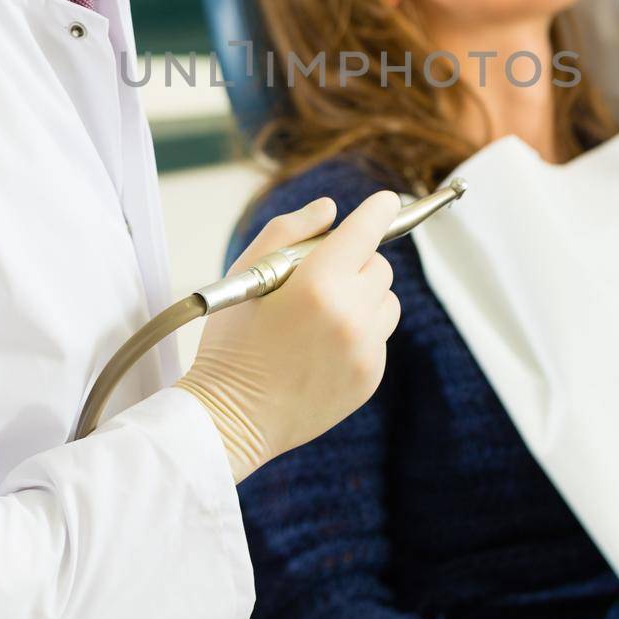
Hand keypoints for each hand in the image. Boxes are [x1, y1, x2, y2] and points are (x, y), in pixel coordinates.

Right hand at [176, 191, 401, 481]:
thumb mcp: (248, 272)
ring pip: (387, 301)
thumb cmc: (233, 341)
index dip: (378, 211)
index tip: (385, 202)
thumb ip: (291, 230)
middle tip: (320, 275)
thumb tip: (331, 210)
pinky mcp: (370, 377)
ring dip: (363, 297)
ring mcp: (365, 350)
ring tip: (321, 314)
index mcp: (319, 283)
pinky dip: (360, 332)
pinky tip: (321, 346)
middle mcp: (351, 315)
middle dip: (356, 262)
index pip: (367, 231)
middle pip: (380, 265)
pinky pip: (379, 337)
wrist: (232, 417)